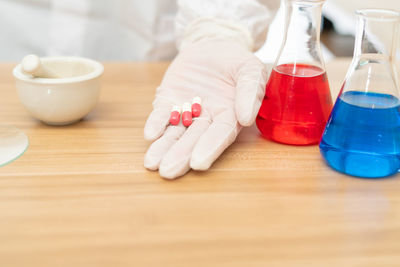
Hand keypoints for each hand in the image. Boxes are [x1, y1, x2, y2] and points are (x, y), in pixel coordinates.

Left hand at [144, 37, 266, 178]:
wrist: (212, 45)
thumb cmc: (235, 61)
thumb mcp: (250, 69)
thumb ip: (251, 91)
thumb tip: (245, 118)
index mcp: (229, 116)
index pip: (219, 134)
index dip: (209, 148)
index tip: (198, 163)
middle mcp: (206, 119)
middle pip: (193, 140)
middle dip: (180, 155)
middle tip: (168, 171)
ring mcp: (186, 112)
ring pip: (174, 133)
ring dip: (163, 147)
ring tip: (152, 164)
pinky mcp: (169, 101)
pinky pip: (161, 114)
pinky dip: (156, 123)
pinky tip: (150, 134)